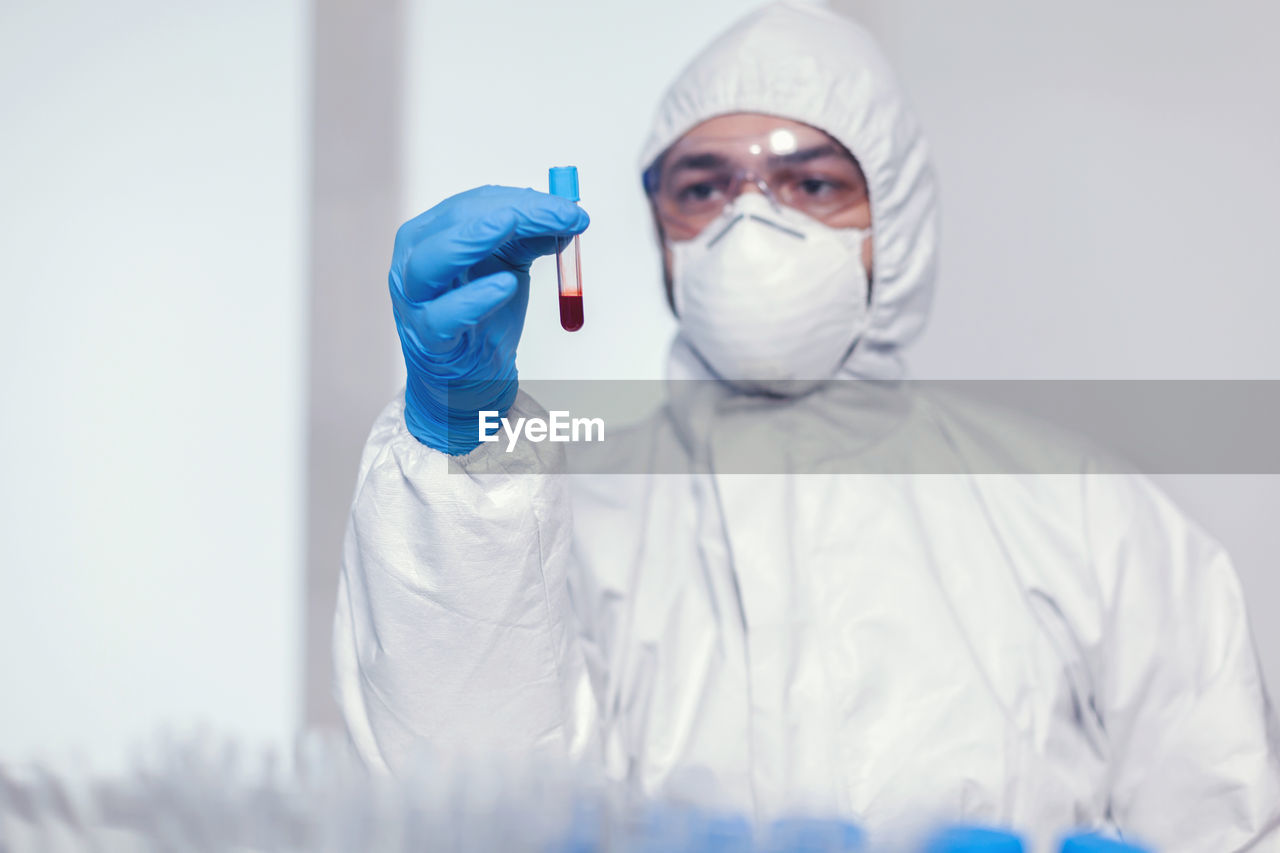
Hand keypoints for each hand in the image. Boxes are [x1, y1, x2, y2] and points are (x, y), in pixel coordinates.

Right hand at [388, 185, 588, 453]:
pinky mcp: (428, 338)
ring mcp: (415, 300)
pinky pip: (444, 317)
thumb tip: (569, 215)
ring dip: (473, 238)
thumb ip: (531, 239)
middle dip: (514, 211)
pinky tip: (505, 286)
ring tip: (510, 223)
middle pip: (458, 222)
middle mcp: (413, 260)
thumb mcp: (508, 268)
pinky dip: (474, 299)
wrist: (467, 380)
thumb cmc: (482, 318)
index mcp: (431, 234)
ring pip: (432, 262)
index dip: (524, 199)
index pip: (476, 203)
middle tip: (562, 214)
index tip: (570, 208)